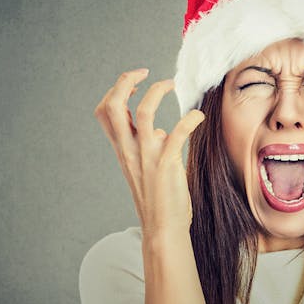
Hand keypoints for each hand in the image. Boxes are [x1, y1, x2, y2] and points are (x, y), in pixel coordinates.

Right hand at [93, 69, 204, 245]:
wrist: (164, 229)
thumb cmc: (159, 199)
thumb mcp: (147, 168)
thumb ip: (149, 147)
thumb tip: (161, 131)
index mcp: (123, 150)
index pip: (105, 112)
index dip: (115, 91)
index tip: (133, 82)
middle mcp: (130, 150)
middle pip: (112, 106)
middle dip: (124, 82)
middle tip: (144, 73)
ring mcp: (147, 157)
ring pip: (144, 114)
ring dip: (156, 92)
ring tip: (172, 84)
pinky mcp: (166, 165)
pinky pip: (176, 133)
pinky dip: (188, 119)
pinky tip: (198, 116)